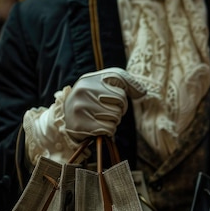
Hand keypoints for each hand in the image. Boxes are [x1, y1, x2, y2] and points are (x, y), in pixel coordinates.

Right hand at [23, 68, 145, 164]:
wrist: (66, 118)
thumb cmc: (92, 99)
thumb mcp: (105, 84)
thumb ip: (126, 82)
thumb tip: (143, 92)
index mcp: (89, 79)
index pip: (121, 86)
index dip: (121, 98)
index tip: (109, 99)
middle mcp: (82, 91)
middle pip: (120, 104)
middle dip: (117, 110)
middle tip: (102, 111)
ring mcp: (80, 108)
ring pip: (115, 118)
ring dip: (112, 121)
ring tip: (98, 118)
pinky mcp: (80, 125)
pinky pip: (108, 130)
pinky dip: (107, 131)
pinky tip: (96, 126)